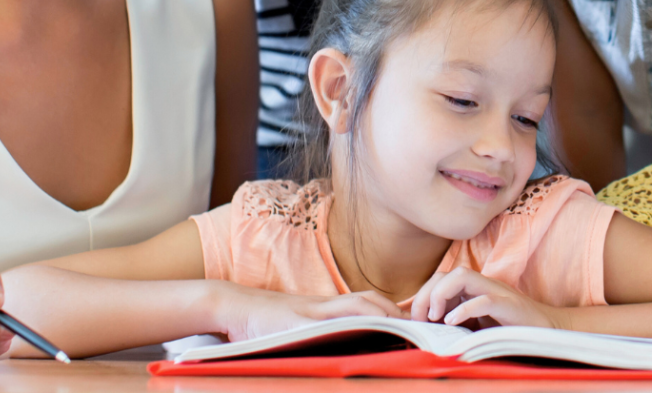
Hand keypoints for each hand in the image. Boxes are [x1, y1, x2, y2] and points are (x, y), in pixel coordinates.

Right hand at [212, 283, 402, 340]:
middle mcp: (324, 306)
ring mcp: (312, 310)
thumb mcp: (297, 327)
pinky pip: (329, 318)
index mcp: (326, 308)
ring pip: (356, 305)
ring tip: (402, 327)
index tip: (413, 324)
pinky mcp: (297, 319)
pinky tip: (365, 328)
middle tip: (418, 327)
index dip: (391, 312)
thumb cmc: (263, 322)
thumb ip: (320, 334)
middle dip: (395, 312)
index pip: (368, 304)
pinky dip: (350, 321)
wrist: (233, 306)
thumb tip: (345, 350)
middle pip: (369, 300)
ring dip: (382, 314)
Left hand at [409, 268, 557, 328]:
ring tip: (436, 318)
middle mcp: (483, 285)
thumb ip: (455, 324)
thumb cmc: (509, 331)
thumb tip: (425, 330)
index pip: (440, 279)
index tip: (417, 322)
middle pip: (447, 274)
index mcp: (473, 290)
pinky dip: (464, 309)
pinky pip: (484, 299)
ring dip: (441, 295)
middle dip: (427, 295)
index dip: (423, 296)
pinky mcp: (509, 306)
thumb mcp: (476, 327)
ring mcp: (497, 292)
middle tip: (422, 321)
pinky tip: (452, 322)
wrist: (546, 331)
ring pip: (462, 277)